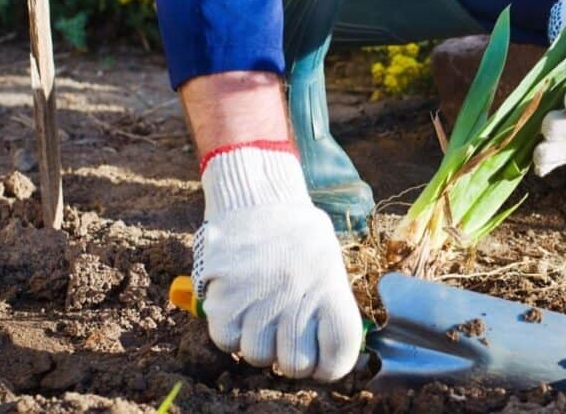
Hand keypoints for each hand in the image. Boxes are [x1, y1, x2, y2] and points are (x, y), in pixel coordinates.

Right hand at [193, 142, 361, 380]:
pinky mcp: (225, 301)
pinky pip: (227, 341)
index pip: (340, 355)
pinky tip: (239, 306)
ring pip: (258, 356)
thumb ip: (329, 305)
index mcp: (331, 291)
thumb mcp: (328, 261)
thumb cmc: (295, 231)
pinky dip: (230, 331)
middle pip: (296, 365)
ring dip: (257, 342)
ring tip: (260, 311)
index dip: (331, 367)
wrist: (256, 197)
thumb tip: (329, 349)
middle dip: (290, 357)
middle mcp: (298, 301)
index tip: (323, 361)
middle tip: (285, 334)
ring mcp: (260, 303)